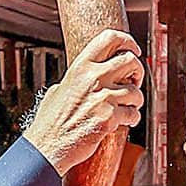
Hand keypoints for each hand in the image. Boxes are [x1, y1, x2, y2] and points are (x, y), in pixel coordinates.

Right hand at [24, 30, 145, 175]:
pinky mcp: (109, 118)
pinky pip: (133, 114)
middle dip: (137, 72)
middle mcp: (93, 78)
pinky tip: (124, 121)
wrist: (48, 146)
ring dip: (135, 101)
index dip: (127, 42)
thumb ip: (78, 77)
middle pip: (131, 61)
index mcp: (81, 67)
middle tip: (133, 82)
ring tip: (126, 107)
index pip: (110, 38)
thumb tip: (91, 71)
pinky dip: (132, 118)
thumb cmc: (52, 121)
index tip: (133, 50)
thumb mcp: (60, 89)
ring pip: (136, 92)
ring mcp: (102, 98)